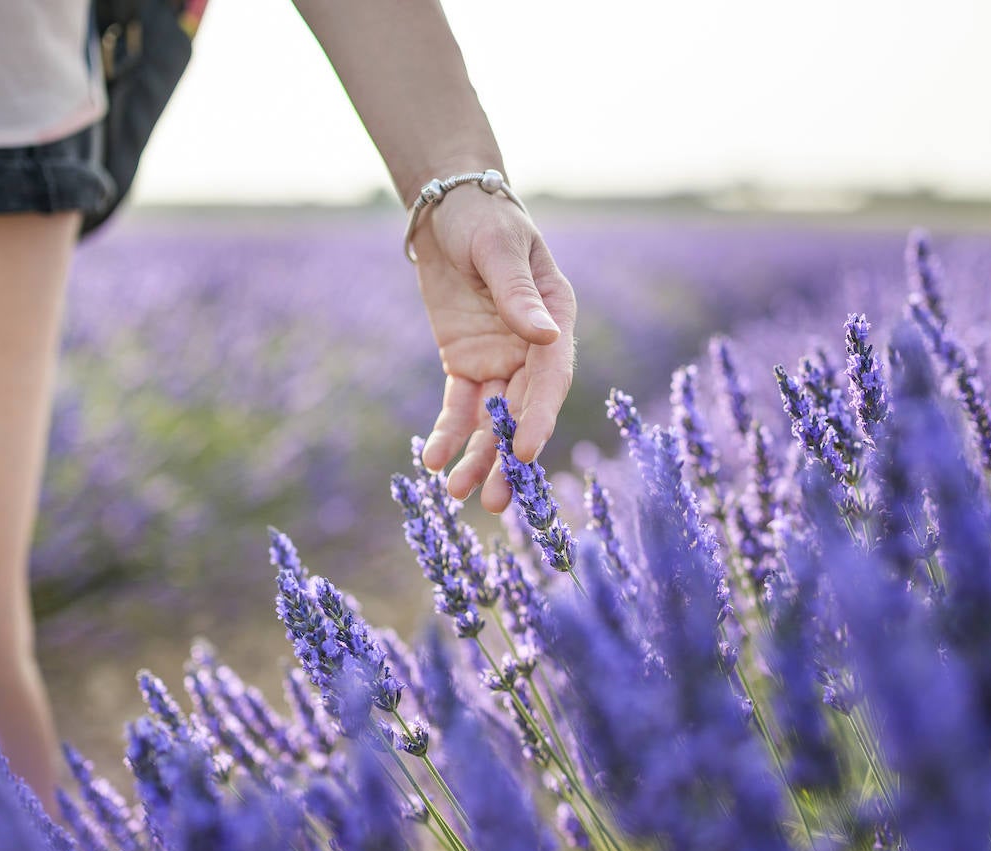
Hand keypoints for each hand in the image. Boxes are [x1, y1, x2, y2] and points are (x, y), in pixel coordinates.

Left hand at [411, 186, 576, 512]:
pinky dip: (448, 433)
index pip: (551, 378)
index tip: (527, 453)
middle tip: (498, 499)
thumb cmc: (483, 220)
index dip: (541, 418)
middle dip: (509, 456)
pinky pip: (458, 406)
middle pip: (525, 411)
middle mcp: (532, 348)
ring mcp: (499, 360)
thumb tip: (542, 337)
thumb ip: (517, 293)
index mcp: (555, 320)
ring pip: (492, 420)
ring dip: (480, 457)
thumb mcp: (498, 248)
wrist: (448, 211)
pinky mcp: (466, 364)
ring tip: (460, 493)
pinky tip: (435, 461)